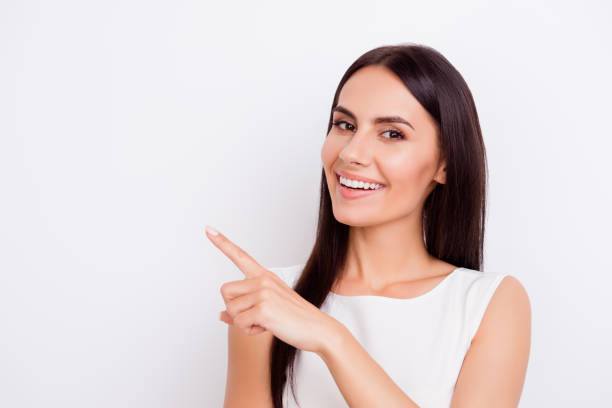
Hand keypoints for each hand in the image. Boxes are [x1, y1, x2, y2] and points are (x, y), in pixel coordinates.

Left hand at [206, 225, 341, 354]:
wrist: (319, 330)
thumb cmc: (295, 320)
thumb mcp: (268, 310)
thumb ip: (243, 310)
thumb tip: (220, 315)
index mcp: (265, 276)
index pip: (240, 256)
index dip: (222, 243)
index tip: (208, 229)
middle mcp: (263, 280)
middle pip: (225, 291)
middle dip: (234, 308)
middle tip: (255, 316)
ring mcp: (263, 292)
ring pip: (230, 309)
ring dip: (243, 322)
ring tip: (265, 322)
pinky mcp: (263, 308)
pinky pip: (239, 322)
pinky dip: (249, 330)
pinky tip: (267, 327)